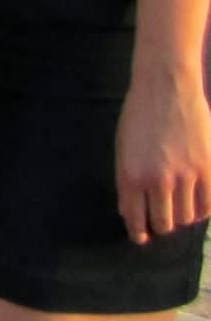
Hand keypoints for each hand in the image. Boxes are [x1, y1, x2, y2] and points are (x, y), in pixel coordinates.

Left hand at [116, 63, 210, 242]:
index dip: (139, 232)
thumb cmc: (139, 115)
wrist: (165, 86)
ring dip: (182, 217)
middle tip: (162, 220)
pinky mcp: (209, 170)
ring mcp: (186, 176)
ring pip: (187, 218)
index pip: (135, 218)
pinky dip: (203, 210)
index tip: (142, 238)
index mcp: (130, 174)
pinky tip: (197, 202)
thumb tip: (130, 214)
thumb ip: (126, 180)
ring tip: (179, 207)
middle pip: (164, 224)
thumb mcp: (122, 147)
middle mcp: (157, 180)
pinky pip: (209, 206)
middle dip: (161, 226)